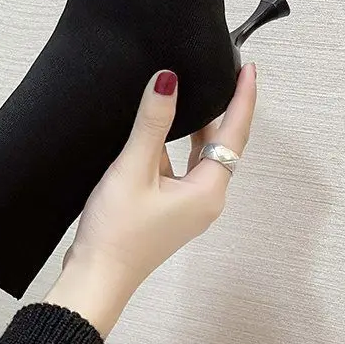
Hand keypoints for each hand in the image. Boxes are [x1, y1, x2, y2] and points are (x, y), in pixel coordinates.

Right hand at [45, 64, 256, 336]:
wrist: (96, 276)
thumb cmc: (117, 230)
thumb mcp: (134, 169)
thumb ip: (152, 123)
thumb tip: (168, 80)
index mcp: (207, 191)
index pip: (234, 133)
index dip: (242, 99)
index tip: (248, 68)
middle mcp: (204, 199)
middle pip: (220, 145)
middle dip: (220, 110)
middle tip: (217, 73)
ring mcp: (186, 207)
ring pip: (196, 157)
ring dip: (193, 127)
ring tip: (186, 93)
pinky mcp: (166, 210)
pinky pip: (177, 169)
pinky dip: (171, 146)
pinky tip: (152, 131)